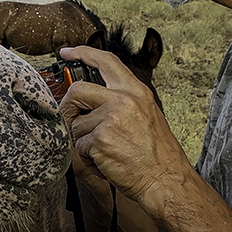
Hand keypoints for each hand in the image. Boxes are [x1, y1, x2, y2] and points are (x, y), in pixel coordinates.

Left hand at [57, 45, 192, 212]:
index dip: (83, 52)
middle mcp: (124, 100)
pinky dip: (87, 156)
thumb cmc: (156, 154)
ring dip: (84, 140)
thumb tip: (92, 99)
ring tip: (106, 150)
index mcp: (136, 92)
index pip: (106, 61)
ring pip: (77, 123)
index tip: (67, 52)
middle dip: (70, 107)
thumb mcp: (146, 115)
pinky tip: (106, 160)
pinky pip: (79, 145)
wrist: (165, 178)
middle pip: (77, 90)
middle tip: (74, 120)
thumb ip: (122, 102)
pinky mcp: (100, 139)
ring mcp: (111, 119)